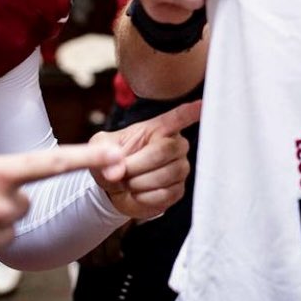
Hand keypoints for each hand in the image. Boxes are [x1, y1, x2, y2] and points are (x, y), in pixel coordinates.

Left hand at [90, 100, 201, 218]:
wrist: (113, 188)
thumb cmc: (111, 160)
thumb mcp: (98, 148)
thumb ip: (103, 153)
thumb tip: (117, 169)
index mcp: (159, 128)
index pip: (179, 117)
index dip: (192, 111)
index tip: (202, 104)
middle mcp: (175, 145)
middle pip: (166, 150)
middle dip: (137, 164)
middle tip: (122, 171)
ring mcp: (180, 167)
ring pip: (166, 174)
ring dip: (139, 182)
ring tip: (129, 182)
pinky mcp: (179, 190)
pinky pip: (165, 194)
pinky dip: (144, 197)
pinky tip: (138, 193)